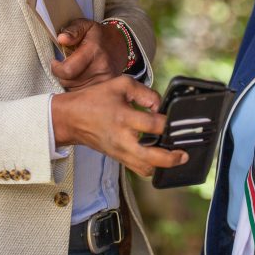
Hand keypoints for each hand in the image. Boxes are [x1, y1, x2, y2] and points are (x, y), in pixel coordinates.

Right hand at [50, 76, 187, 175]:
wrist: (70, 118)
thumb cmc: (94, 99)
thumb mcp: (120, 84)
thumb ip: (145, 92)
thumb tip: (160, 106)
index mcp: (124, 117)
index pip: (154, 125)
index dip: (168, 123)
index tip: (176, 120)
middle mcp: (123, 139)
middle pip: (152, 158)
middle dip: (172, 158)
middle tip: (183, 153)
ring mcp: (120, 151)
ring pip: (145, 169)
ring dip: (162, 165)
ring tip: (174, 157)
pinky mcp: (118, 158)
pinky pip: (138, 169)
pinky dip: (151, 167)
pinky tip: (160, 159)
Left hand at [51, 18, 129, 89]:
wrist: (120, 45)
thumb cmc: (98, 36)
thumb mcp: (85, 26)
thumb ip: (73, 30)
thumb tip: (62, 39)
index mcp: (93, 50)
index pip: (68, 70)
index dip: (56, 68)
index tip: (56, 62)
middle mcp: (101, 67)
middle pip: (69, 82)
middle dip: (63, 75)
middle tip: (66, 66)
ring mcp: (105, 79)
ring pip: (75, 90)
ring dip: (70, 82)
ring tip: (75, 71)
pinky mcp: (107, 87)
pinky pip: (85, 93)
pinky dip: (79, 88)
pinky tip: (81, 79)